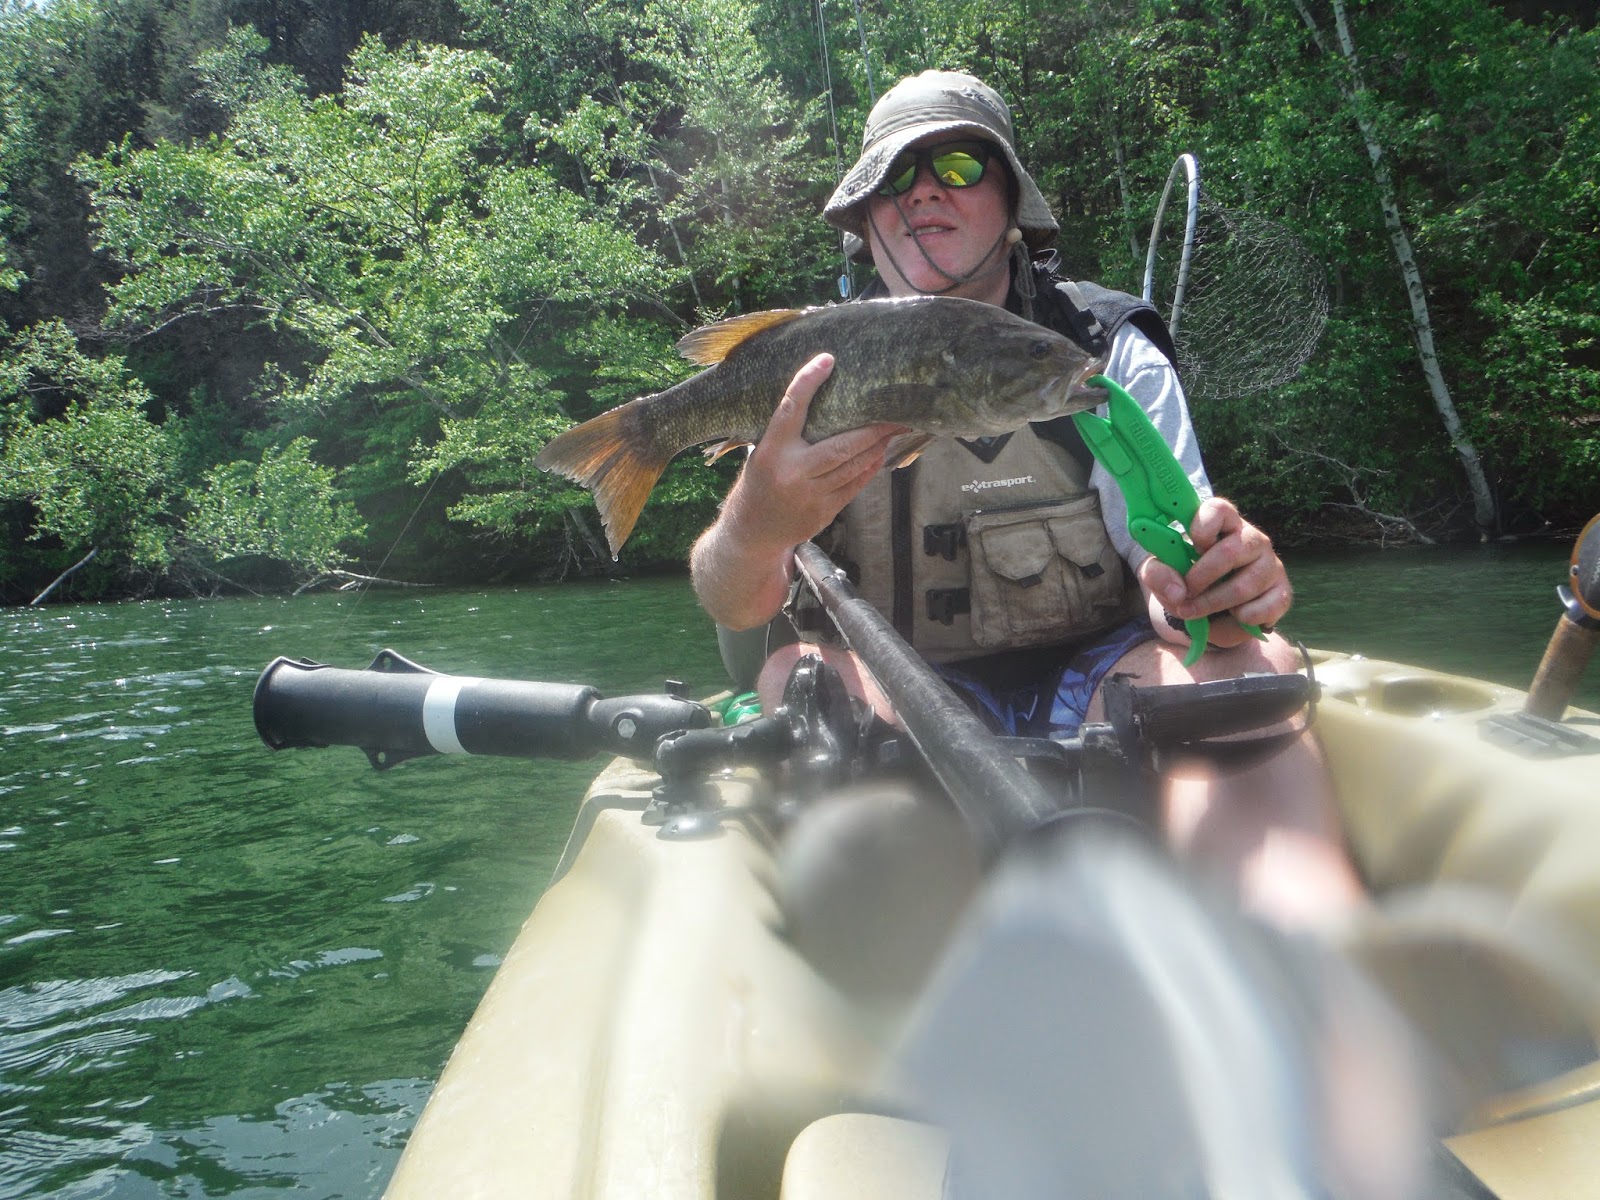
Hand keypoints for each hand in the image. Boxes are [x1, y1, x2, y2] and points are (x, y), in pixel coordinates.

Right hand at [720, 352, 907, 552]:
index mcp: (771, 450)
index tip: (827, 360)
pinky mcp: (822, 513)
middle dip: (872, 430)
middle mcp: (791, 472)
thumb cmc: (761, 482)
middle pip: (840, 446)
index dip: (808, 382)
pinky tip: (879, 456)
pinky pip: (854, 486)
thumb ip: (787, 433)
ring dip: (876, 448)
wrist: (752, 531)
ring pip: (852, 466)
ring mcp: (809, 495)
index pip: (791, 408)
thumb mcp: (763, 453)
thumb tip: (822, 399)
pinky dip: (868, 469)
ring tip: (891, 432)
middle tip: (893, 415)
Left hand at [1137, 497, 1291, 646]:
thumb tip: (1177, 591)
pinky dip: (1240, 619)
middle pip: (1229, 552)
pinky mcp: (1282, 593)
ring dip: (1211, 605)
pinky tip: (1233, 615)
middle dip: (1199, 580)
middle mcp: (1252, 539)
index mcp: (1223, 524)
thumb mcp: (1164, 575)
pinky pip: (1262, 609)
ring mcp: (1271, 565)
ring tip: (1195, 612)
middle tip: (1182, 597)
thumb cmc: (1190, 583)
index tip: (1191, 545)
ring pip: (1243, 587)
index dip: (1202, 526)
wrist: (1214, 615)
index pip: (1219, 509)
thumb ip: (1158, 574)